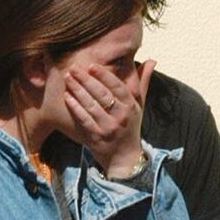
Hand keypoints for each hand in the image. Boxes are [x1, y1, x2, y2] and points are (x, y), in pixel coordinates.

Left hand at [63, 59, 154, 174]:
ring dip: (78, 91)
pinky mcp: (97, 137)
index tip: (92, 66)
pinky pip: (84, 119)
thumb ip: (142, 83)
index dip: (104, 76)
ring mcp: (109, 128)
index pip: (118, 87)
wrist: (125, 158)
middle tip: (74, 69)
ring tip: (68, 79)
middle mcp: (121, 117)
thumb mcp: (139, 106)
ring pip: (91, 105)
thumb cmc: (131, 128)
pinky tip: (67, 97)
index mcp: (131, 106)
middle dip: (86, 80)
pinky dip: (75, 108)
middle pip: (102, 94)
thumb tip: (152, 61)